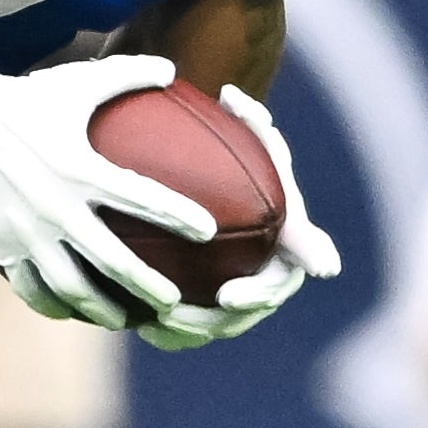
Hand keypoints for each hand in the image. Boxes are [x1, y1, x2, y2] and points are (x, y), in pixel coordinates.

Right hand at [0, 54, 215, 330]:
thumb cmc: (24, 101)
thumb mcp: (77, 83)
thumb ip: (128, 74)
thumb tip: (173, 69)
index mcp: (82, 170)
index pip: (143, 199)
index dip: (179, 216)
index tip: (208, 232)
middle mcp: (59, 209)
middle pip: (113, 262)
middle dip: (147, 287)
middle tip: (173, 303)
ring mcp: (30, 234)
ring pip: (73, 288)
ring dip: (103, 309)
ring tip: (125, 321)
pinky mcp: (5, 247)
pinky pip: (33, 288)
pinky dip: (55, 306)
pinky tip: (72, 313)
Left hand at [135, 83, 340, 350]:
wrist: (222, 172)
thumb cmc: (242, 149)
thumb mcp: (250, 135)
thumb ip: (252, 124)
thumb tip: (230, 95)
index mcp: (288, 241)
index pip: (280, 280)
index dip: (259, 293)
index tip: (226, 295)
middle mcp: (270, 269)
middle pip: (247, 313)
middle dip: (214, 321)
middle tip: (173, 314)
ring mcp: (243, 288)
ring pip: (219, 326)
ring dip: (189, 332)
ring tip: (152, 324)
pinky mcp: (214, 298)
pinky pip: (195, 326)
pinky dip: (172, 330)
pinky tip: (139, 326)